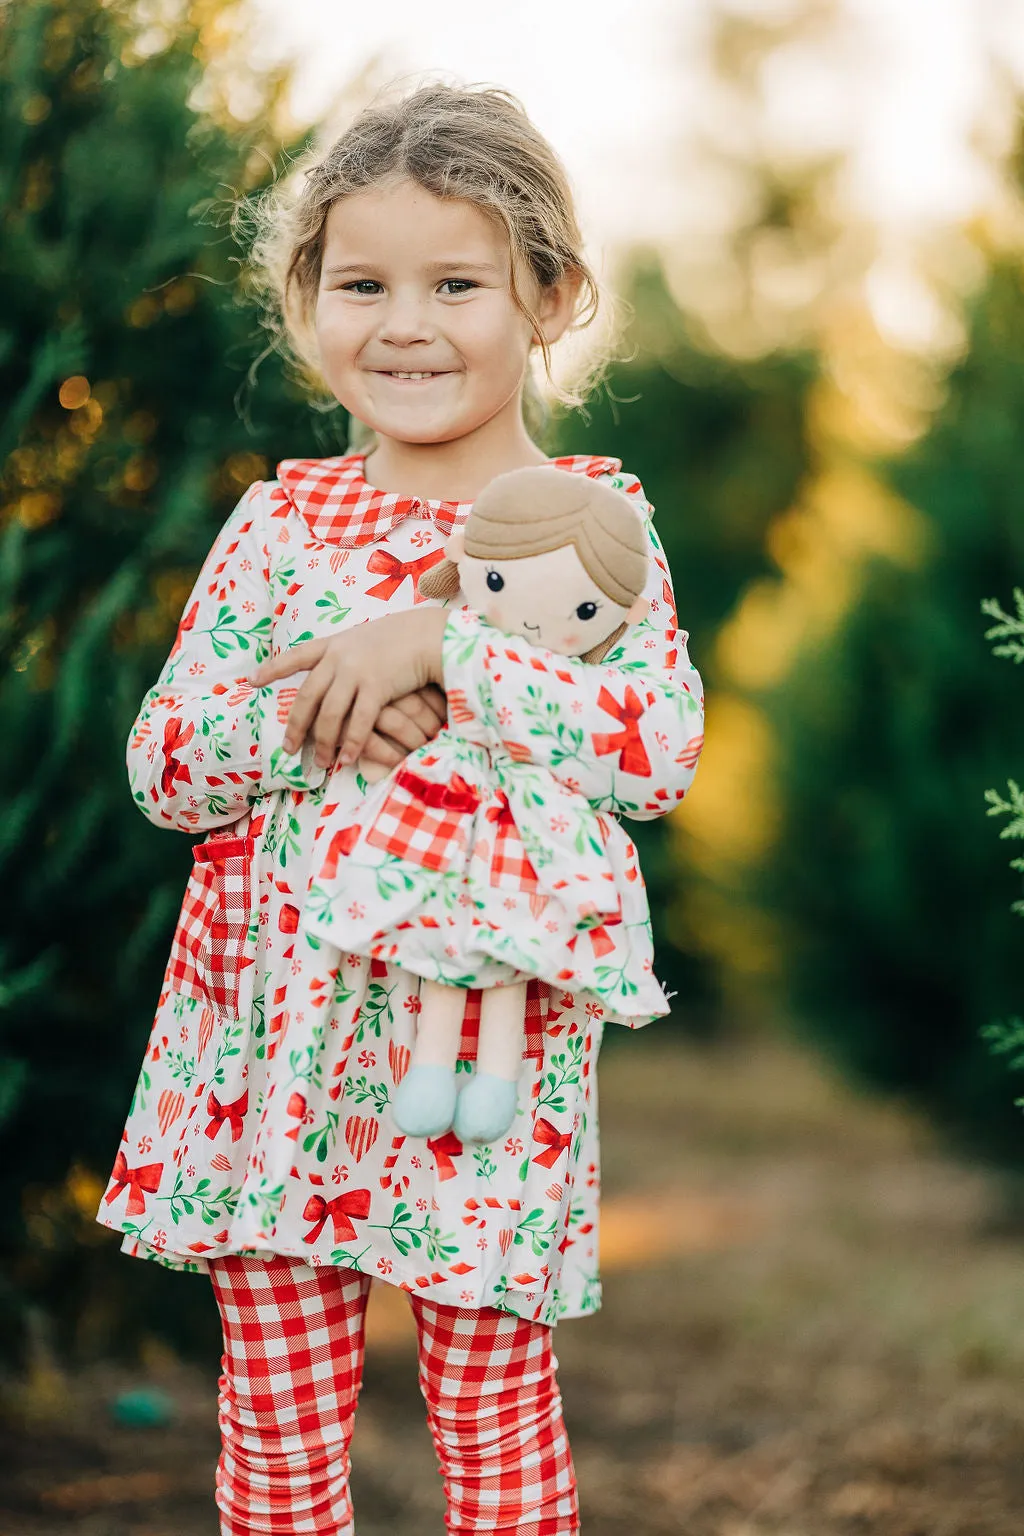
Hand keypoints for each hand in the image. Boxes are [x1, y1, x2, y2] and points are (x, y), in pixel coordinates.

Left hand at [251, 608, 447, 768]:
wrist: (430, 635)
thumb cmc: (405, 638)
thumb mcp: (369, 638)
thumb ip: (351, 654)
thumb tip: (340, 673)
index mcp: (335, 643)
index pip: (296, 655)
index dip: (273, 669)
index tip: (252, 680)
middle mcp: (339, 657)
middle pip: (306, 696)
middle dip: (295, 725)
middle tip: (289, 750)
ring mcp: (356, 671)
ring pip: (328, 714)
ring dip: (323, 742)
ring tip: (319, 763)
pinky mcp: (376, 687)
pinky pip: (357, 722)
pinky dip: (351, 744)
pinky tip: (347, 760)